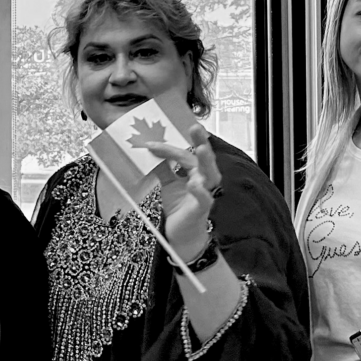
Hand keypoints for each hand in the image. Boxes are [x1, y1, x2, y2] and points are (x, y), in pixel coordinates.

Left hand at [148, 123, 220, 263]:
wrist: (182, 233)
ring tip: (201, 149)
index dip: (168, 148)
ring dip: (206, 162)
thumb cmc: (179, 206)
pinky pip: (205, 199)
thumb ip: (163, 168)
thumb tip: (149, 151)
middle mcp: (204, 179)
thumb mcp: (167, 183)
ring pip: (210, 175)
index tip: (150, 144)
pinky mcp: (202, 209)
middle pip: (204, 158)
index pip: (184, 155)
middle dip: (201, 142)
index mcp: (195, 171)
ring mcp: (205, 194)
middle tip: (196, 127)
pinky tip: (194, 184)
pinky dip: (201, 192)